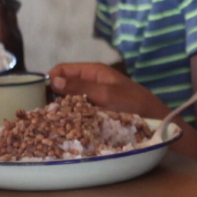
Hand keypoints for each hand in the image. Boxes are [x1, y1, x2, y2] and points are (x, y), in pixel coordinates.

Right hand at [49, 63, 169, 119]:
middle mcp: (93, 82)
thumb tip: (52, 80)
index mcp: (94, 71)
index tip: (39, 96)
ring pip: (71, 99)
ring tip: (54, 122)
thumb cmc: (134, 104)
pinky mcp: (99, 111)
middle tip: (45, 113)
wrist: (156, 121)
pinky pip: (81, 111)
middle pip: (65, 85)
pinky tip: (68, 127)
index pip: (63, 69)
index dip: (50, 79)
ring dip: (64, 108)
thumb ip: (81, 87)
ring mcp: (96, 97)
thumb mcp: (106, 94)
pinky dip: (74, 117)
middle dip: (55, 96)